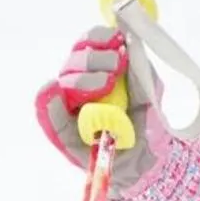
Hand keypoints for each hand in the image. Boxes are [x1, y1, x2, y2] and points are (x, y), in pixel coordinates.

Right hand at [33, 27, 171, 194]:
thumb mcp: (150, 93)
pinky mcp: (63, 133)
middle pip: (74, 62)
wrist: (151, 163)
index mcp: (99, 71)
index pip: (88, 45)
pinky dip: (49, 101)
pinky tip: (53, 90)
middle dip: (93, 58)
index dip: (97, 37)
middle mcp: (80, 87)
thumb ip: (139, 69)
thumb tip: (130, 42)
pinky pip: (49, 114)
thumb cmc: (148, 125)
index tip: (115, 38)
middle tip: (115, 65)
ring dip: (81, 78)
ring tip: (105, 84)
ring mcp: (69, 109)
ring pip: (63, 83)